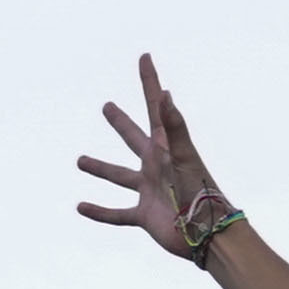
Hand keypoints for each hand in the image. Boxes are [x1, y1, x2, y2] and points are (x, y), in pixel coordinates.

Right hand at [74, 54, 240, 257]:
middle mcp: (155, 165)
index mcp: (165, 146)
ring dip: (101, 168)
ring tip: (80, 160)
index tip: (145, 57)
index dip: (149, 81)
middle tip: (107, 106)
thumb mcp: (185, 156)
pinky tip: (81, 207)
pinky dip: (99, 212)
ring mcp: (149, 190)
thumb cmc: (201, 191)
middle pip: (133, 137)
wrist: (207, 231)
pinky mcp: (144, 215)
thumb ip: (174, 126)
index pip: (154, 106)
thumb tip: (165, 94)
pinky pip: (117, 213)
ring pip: (119, 176)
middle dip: (121, 122)